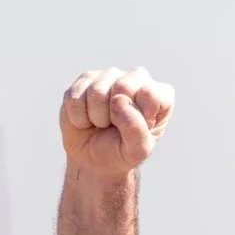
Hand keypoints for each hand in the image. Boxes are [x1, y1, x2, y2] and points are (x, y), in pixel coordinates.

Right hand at [60, 66, 174, 180]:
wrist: (94, 159)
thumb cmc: (122, 152)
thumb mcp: (137, 150)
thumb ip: (136, 129)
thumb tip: (119, 99)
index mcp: (159, 95)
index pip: (150, 94)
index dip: (139, 117)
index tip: (137, 131)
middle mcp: (136, 78)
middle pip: (122, 87)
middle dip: (115, 116)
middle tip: (116, 127)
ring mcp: (110, 76)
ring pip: (97, 93)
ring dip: (96, 118)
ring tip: (101, 124)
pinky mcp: (85, 80)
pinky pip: (76, 98)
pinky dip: (79, 118)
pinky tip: (87, 119)